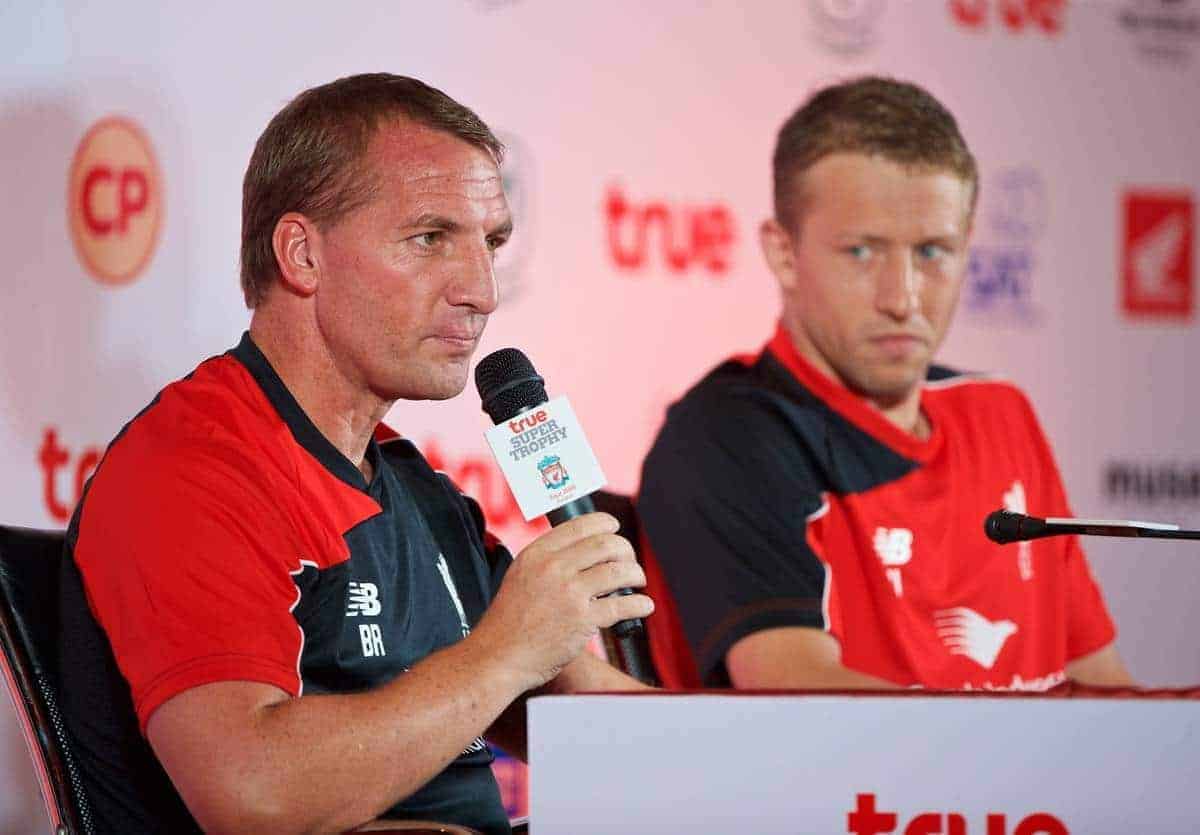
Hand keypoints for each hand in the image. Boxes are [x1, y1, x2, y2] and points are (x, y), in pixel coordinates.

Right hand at [473, 512, 653, 691]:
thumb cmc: (508, 622)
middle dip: (625, 551)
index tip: (615, 530)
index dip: (606, 525)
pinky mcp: (582, 620)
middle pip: (605, 544)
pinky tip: (644, 606)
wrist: (498, 657)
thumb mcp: (519, 576)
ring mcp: (569, 593)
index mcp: (537, 553)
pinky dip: (640, 605)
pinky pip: (622, 605)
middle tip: (629, 561)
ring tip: (638, 581)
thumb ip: (545, 562)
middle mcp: (553, 567)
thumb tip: (579, 552)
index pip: (581, 525)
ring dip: (636, 574)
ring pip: (619, 571)